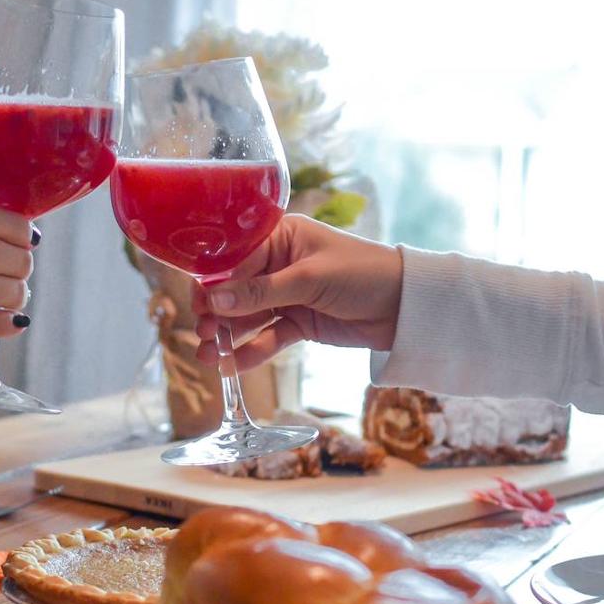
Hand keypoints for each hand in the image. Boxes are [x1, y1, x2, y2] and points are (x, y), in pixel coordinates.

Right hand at [193, 214, 403, 370]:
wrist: (406, 306)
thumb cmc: (362, 274)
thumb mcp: (309, 279)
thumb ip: (261, 292)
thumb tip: (214, 301)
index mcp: (281, 236)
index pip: (236, 258)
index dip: (214, 282)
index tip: (198, 306)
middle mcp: (279, 263)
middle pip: (236, 290)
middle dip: (217, 313)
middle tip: (202, 335)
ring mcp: (288, 295)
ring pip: (249, 317)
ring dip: (228, 336)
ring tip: (207, 356)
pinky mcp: (298, 322)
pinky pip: (268, 337)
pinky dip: (251, 352)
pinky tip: (231, 366)